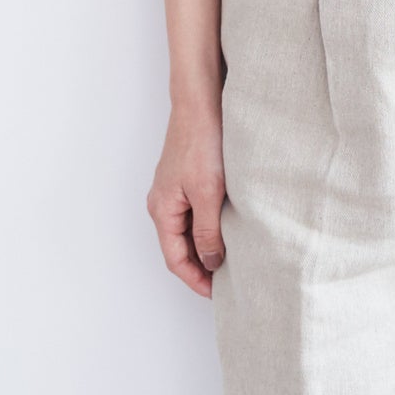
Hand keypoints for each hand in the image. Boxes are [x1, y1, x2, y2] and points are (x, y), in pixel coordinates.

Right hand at [147, 99, 226, 295]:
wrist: (200, 101)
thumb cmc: (201, 142)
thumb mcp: (208, 193)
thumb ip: (208, 232)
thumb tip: (209, 263)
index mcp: (162, 210)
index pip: (175, 259)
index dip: (196, 279)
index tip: (217, 293)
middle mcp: (163, 202)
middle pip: (180, 247)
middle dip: (201, 266)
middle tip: (228, 280)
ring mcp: (174, 190)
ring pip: (189, 230)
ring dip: (206, 245)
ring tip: (232, 258)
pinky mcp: (186, 178)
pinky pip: (195, 213)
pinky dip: (209, 226)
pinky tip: (228, 227)